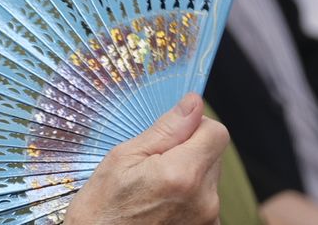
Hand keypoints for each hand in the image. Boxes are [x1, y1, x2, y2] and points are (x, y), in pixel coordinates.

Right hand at [64, 93, 227, 224]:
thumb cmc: (101, 209)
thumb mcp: (122, 158)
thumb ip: (165, 130)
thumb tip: (192, 104)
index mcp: (182, 174)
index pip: (216, 132)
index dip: (195, 125)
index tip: (174, 132)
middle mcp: (203, 199)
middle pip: (213, 154)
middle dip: (188, 150)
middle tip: (153, 164)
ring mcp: (207, 219)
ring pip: (208, 177)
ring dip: (188, 174)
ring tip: (154, 188)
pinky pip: (204, 200)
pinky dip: (188, 196)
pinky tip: (161, 204)